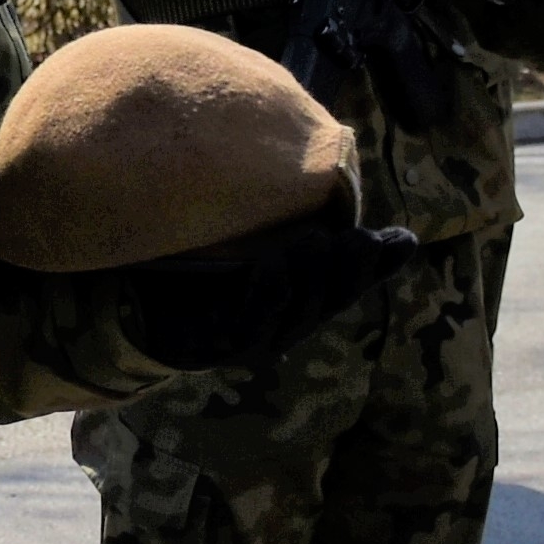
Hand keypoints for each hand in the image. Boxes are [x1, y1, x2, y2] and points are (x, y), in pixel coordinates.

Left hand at [121, 211, 417, 371]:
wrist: (143, 303)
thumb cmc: (212, 266)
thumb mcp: (266, 239)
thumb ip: (312, 222)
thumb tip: (358, 197)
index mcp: (305, 298)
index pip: (351, 282)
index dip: (377, 266)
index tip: (400, 240)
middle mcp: (287, 323)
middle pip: (329, 300)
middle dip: (348, 272)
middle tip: (362, 239)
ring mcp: (255, 339)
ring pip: (295, 313)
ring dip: (308, 281)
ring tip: (316, 242)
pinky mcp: (218, 347)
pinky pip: (249, 324)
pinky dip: (265, 296)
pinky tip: (271, 265)